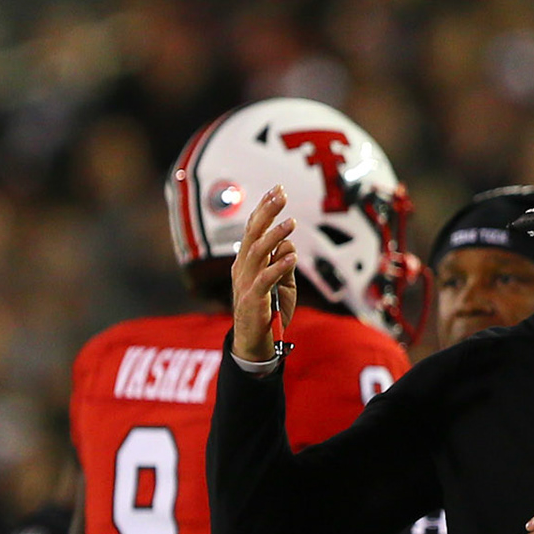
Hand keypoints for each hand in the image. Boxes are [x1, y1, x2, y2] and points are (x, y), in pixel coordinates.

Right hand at [231, 187, 299, 363]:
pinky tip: (292, 256)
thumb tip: (288, 243)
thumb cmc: (269, 312)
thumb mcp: (281, 283)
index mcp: (246, 262)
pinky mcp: (252, 301)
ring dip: (274, 236)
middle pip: (252, 234)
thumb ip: (282, 263)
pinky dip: (278, 266)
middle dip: (267, 212)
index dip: (263, 208)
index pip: (252, 229)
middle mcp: (242, 269)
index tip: (277, 189)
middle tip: (281, 194)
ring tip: (291, 223)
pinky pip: (265, 279)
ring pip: (257, 252)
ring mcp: (245, 284)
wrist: (256, 344)